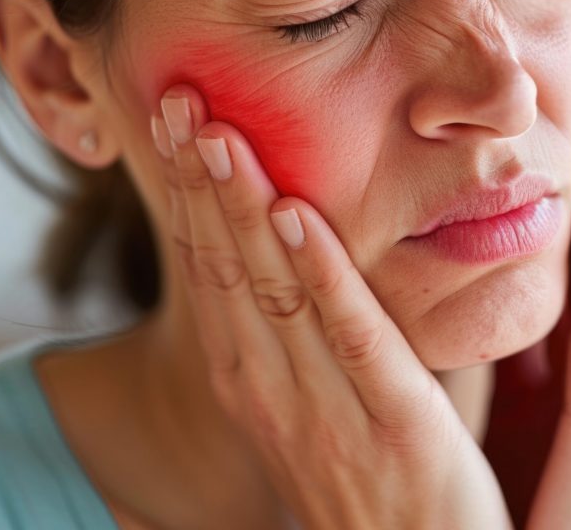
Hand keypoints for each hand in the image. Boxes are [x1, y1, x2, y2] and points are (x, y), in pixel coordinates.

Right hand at [150, 85, 513, 527]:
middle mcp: (270, 386)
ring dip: (238, 208)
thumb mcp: (313, 394)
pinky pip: (349, 337)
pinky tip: (292, 212)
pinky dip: (317, 273)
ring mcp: (323, 406)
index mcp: (252, 375)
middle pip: (226, 266)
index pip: (210, 268)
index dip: (189, 194)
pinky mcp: (394, 423)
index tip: (177, 123)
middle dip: (201, 182)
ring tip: (220, 135)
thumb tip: (300, 242)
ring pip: (271, 290)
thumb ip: (303, 322)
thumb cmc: (363, 469)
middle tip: (181, 102)